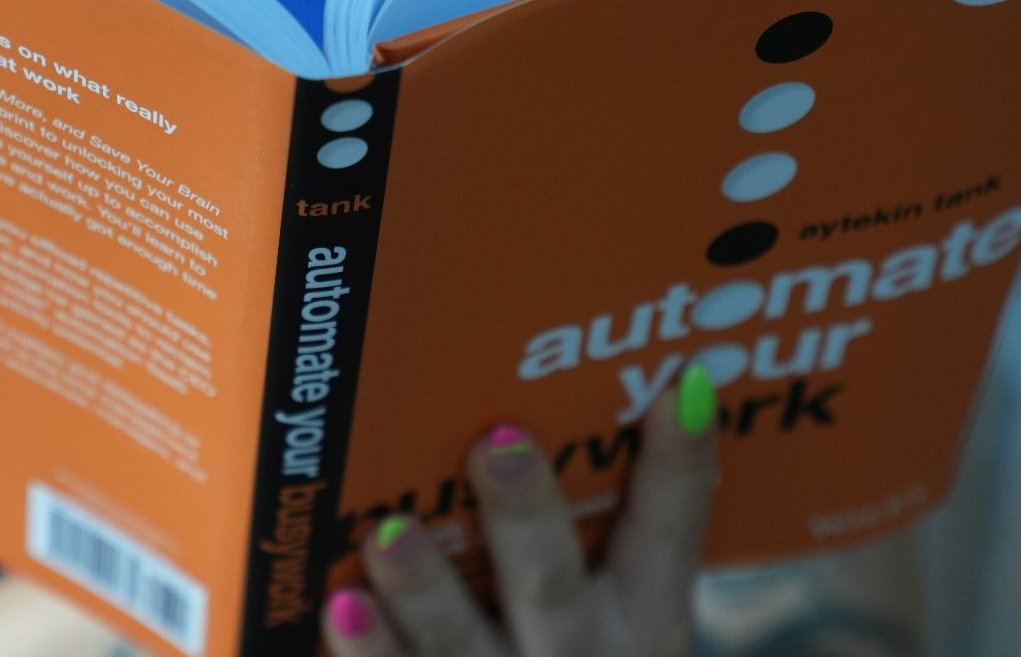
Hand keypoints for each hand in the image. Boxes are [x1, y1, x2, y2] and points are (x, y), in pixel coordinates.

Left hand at [322, 369, 718, 656]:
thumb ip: (585, 529)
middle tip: (497, 440)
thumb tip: (523, 403)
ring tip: (390, 532)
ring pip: (463, 645)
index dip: (678, 464)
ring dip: (425, 588)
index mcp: (642, 620)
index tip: (679, 389)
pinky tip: (342, 606)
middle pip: (552, 586)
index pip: (668, 534)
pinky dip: (371, 650)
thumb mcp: (613, 616)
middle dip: (525, 515)